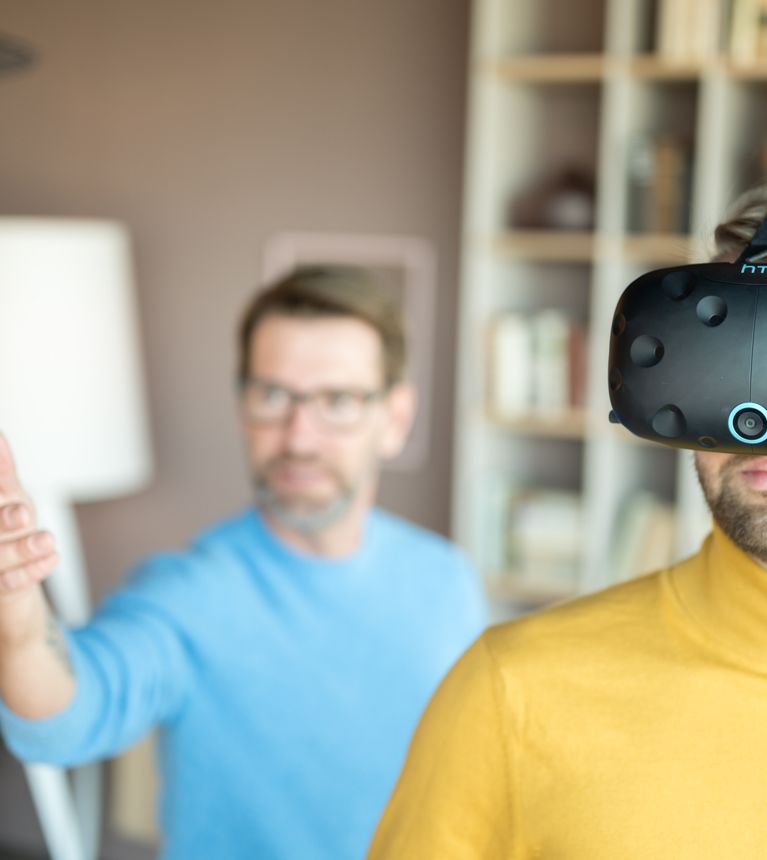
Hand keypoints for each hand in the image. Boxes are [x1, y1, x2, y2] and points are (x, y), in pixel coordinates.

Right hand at [0, 435, 58, 595]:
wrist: (10, 577)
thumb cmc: (7, 528)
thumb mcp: (9, 494)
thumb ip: (2, 468)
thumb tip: (0, 435)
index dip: (0, 482)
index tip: (19, 504)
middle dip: (3, 522)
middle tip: (23, 514)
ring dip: (24, 548)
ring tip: (48, 540)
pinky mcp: (1, 589)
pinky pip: (13, 583)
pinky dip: (35, 570)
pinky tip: (52, 558)